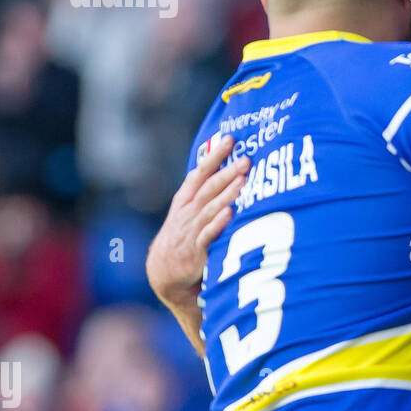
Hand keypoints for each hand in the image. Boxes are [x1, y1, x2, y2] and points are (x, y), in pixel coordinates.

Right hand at [146, 136, 248, 311]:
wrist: (164, 272)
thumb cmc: (184, 236)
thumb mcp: (187, 211)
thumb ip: (203, 191)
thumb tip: (225, 166)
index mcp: (186, 199)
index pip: (200, 173)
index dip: (214, 156)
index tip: (229, 139)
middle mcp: (189, 212)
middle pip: (209, 188)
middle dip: (227, 172)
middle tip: (245, 159)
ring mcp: (192, 230)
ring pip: (211, 208)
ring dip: (227, 194)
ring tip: (242, 180)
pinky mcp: (196, 250)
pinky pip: (208, 234)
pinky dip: (218, 223)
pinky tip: (230, 213)